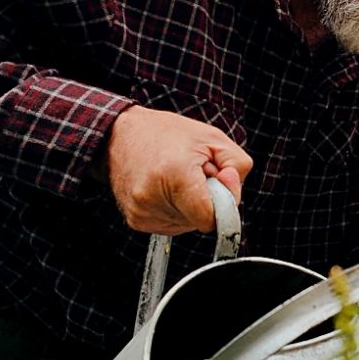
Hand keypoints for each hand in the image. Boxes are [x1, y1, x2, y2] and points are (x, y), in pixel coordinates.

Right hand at [105, 106, 252, 233]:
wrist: (120, 135)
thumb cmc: (167, 134)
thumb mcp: (213, 138)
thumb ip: (237, 166)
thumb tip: (233, 194)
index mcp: (175, 175)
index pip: (210, 218)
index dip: (223, 202)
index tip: (218, 182)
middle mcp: (153, 198)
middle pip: (201, 220)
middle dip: (206, 199)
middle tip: (193, 173)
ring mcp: (142, 212)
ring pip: (189, 225)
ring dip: (191, 205)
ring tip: (177, 178)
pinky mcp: (136, 221)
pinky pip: (173, 225)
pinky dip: (177, 209)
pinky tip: (165, 188)